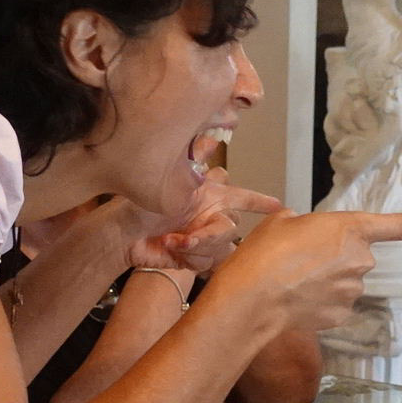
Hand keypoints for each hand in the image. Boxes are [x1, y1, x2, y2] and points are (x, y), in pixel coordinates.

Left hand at [125, 143, 282, 274]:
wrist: (122, 235)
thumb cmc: (140, 204)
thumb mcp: (169, 179)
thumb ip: (195, 162)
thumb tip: (212, 139)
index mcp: (210, 196)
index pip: (243, 197)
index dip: (260, 202)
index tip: (279, 206)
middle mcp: (210, 217)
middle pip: (231, 229)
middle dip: (209, 234)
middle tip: (187, 235)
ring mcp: (203, 239)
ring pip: (221, 248)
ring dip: (194, 246)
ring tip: (173, 240)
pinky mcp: (195, 259)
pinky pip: (208, 262)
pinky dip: (189, 256)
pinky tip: (172, 249)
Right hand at [214, 208, 401, 333]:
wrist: (251, 299)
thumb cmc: (262, 254)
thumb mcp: (281, 222)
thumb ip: (304, 226)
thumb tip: (303, 236)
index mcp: (351, 229)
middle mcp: (360, 261)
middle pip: (355, 257)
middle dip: (332, 258)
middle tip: (296, 257)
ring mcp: (352, 292)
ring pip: (342, 282)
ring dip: (321, 280)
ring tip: (287, 278)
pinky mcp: (340, 316)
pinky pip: (332, 305)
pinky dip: (315, 303)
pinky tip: (292, 299)